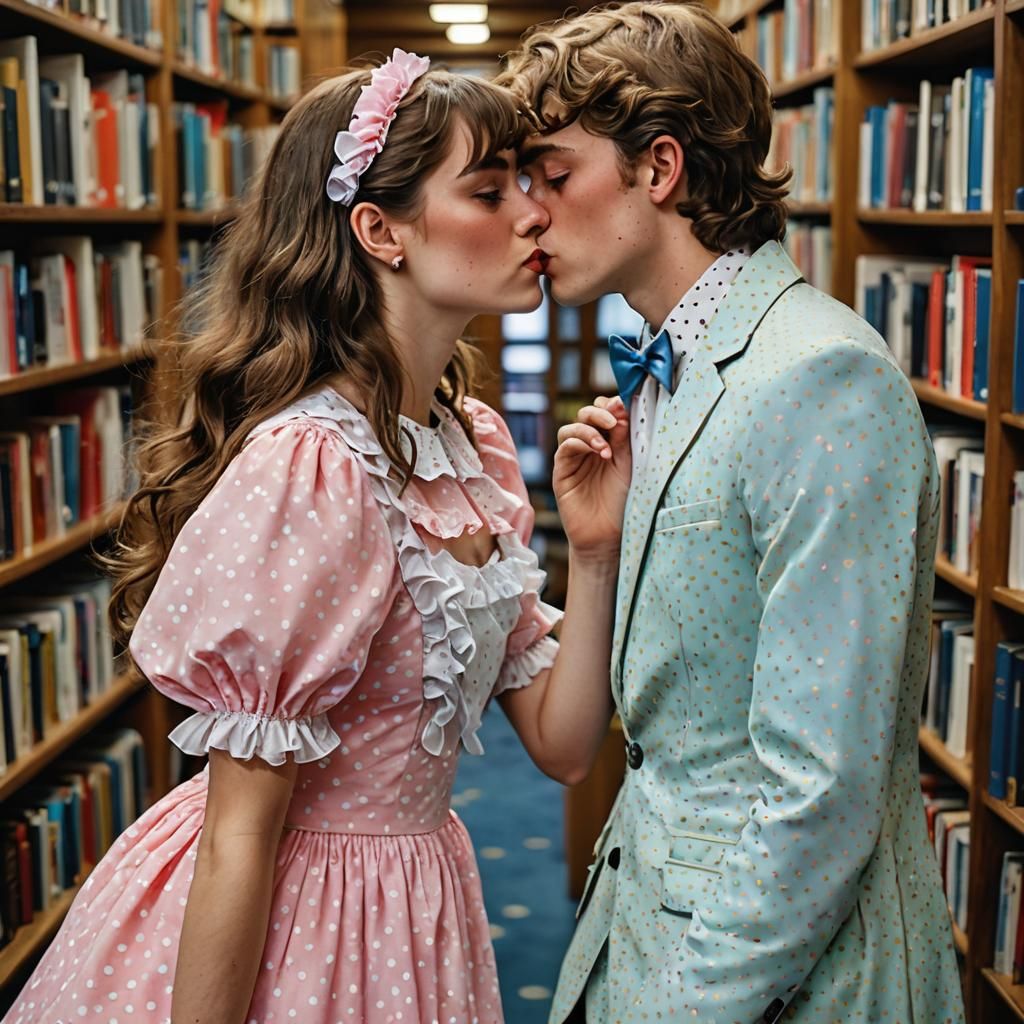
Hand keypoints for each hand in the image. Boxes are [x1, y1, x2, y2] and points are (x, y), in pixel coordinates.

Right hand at [553, 396, 630, 562]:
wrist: (608, 536)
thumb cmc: (622, 502)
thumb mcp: (629, 464)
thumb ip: (624, 437)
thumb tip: (621, 406)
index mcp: (609, 442)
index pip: (605, 413)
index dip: (612, 405)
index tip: (625, 405)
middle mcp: (589, 447)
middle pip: (585, 414)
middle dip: (599, 412)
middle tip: (614, 420)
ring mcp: (574, 458)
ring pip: (572, 428)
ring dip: (589, 429)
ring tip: (606, 447)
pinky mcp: (562, 471)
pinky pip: (565, 447)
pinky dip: (580, 443)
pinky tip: (597, 453)